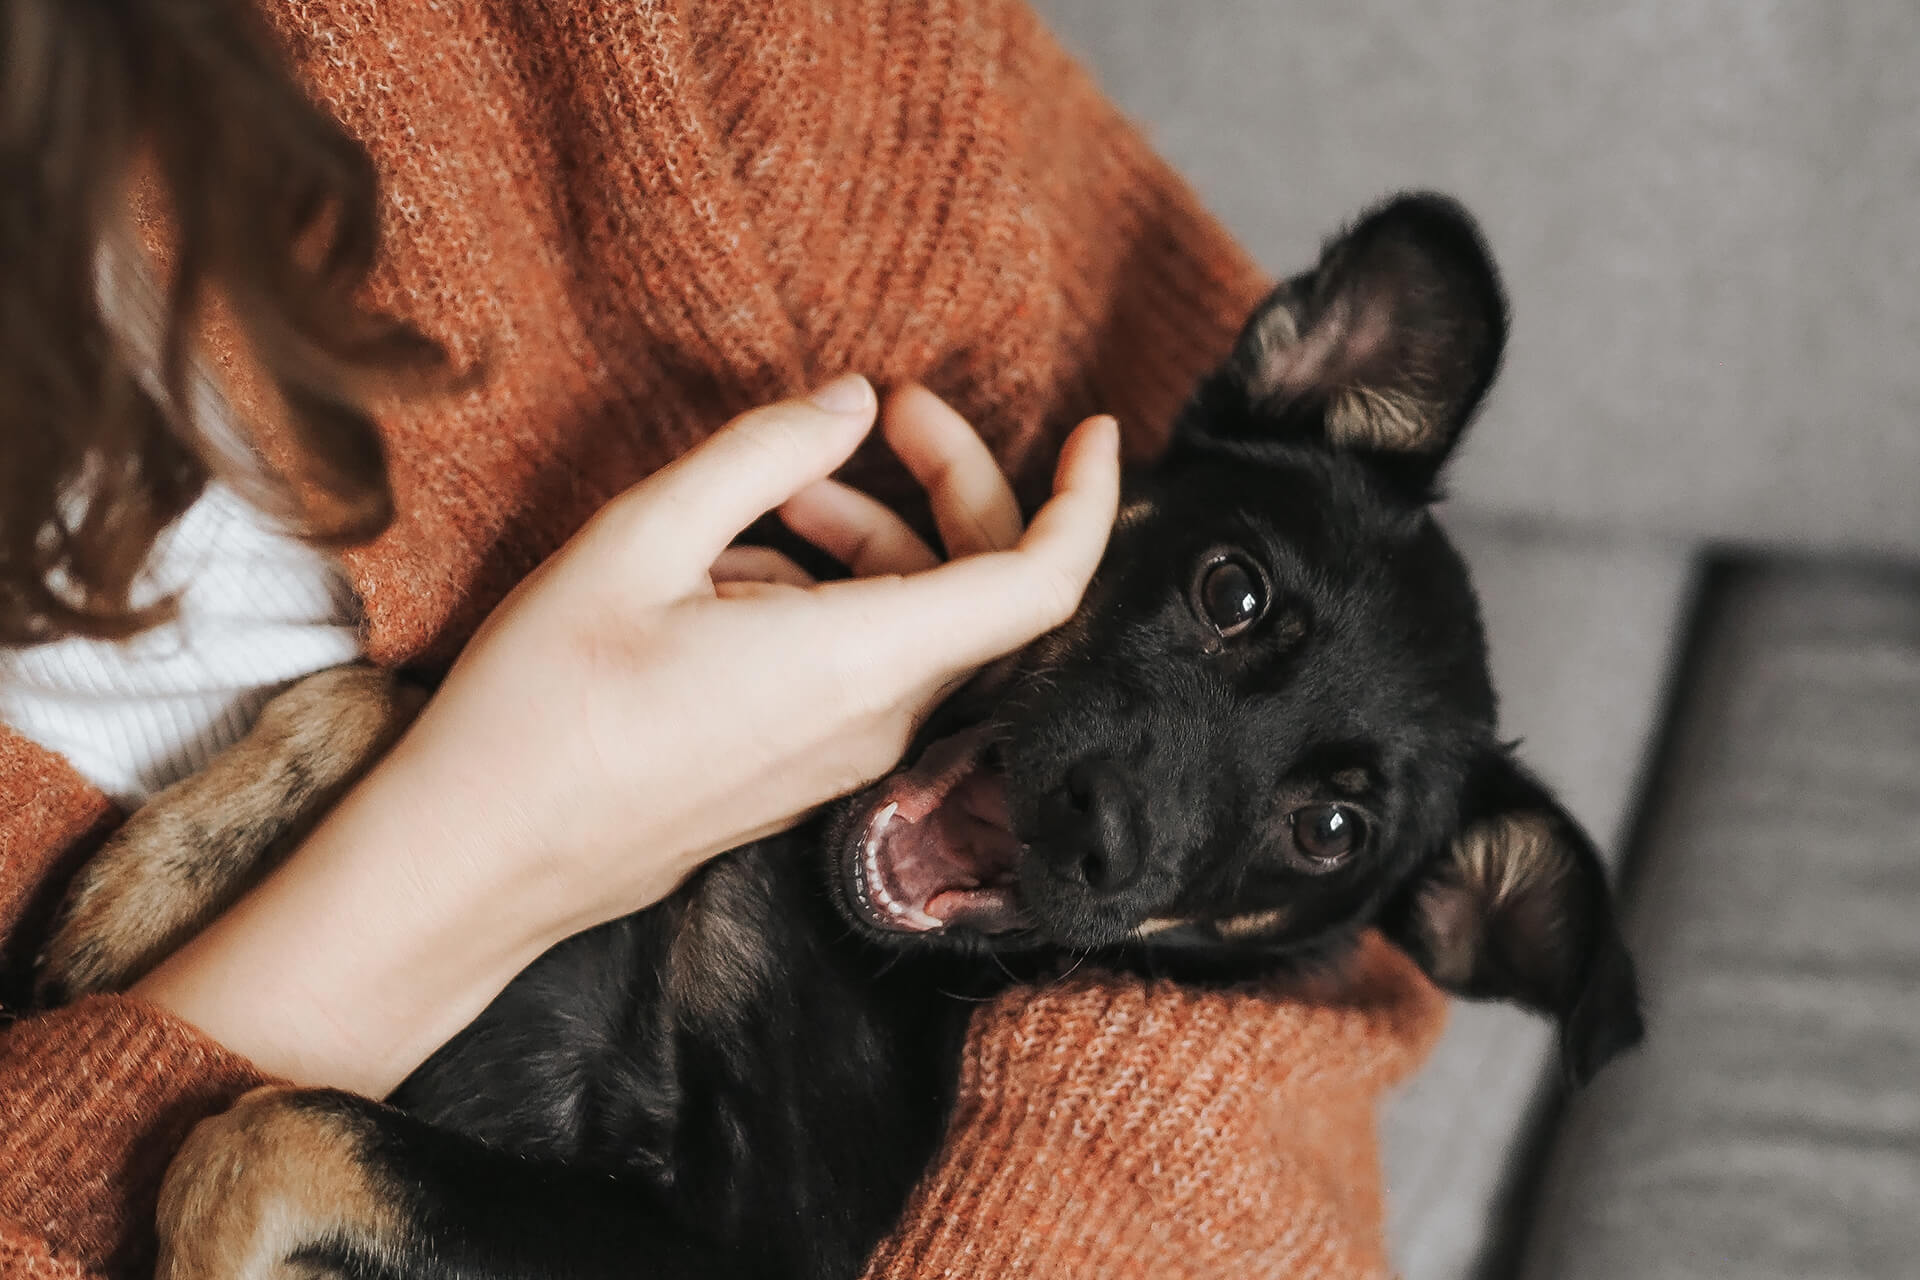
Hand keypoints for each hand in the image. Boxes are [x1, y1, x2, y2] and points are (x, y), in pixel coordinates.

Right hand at [132, 377, 1119, 1095]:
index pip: (1040, 586)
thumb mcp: (637, 542)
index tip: (1092, 428)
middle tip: (880, 411)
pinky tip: (729, 567)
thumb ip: (759, 456)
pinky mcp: (805, 773)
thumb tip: (849, 403)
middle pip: (980, 591)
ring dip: (869, 537)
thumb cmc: (542, 707)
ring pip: (916, 625)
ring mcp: (843, 757)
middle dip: (950, 484)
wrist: (478, 862)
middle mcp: (877, 721)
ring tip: (769, 492)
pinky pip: (863, 668)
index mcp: (861, 662)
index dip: (1085, 501)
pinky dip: (830, 594)